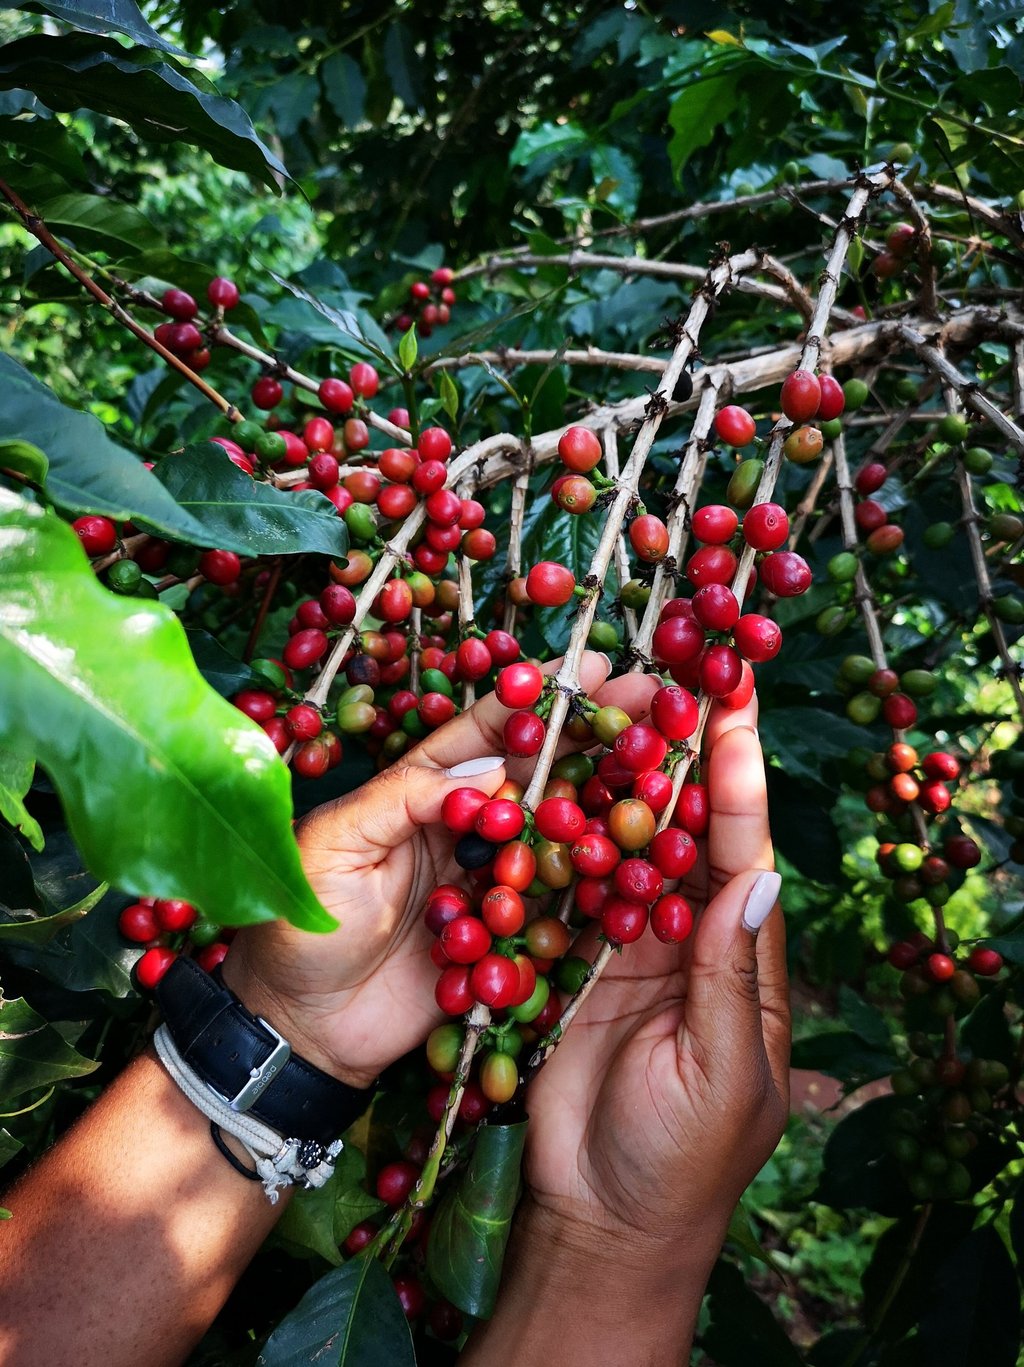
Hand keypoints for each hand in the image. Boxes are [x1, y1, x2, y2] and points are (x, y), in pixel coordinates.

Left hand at [222, 651, 658, 1086]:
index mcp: (417, 792)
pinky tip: (645, 854)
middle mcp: (463, 829)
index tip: (586, 668)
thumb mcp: (336, 847)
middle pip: (536, 774)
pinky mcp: (507, 937)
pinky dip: (600, 880)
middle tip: (651, 700)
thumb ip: (402, 802)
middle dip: (590, 736)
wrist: (302, 1028)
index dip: (533, 700)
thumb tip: (484, 773)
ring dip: (607, 799)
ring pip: (557, 832)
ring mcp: (490, 882)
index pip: (482, 735)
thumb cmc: (299, 930)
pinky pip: (559, 903)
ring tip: (664, 763)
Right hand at [463, 701, 788, 1366]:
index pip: (742, 850)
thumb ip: (729, 975)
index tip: (734, 700)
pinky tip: (544, 783)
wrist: (599, 1220)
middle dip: (679, 754)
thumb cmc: (680, 1162)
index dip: (737, 776)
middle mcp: (685, 938)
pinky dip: (557, 840)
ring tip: (603, 704)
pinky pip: (564, 890)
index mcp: (740, 961)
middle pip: (682, 830)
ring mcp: (624, 947)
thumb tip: (755, 877)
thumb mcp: (722, 1075)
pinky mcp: (567, 964)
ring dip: (616, 780)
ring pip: (620, 846)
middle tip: (666, 672)